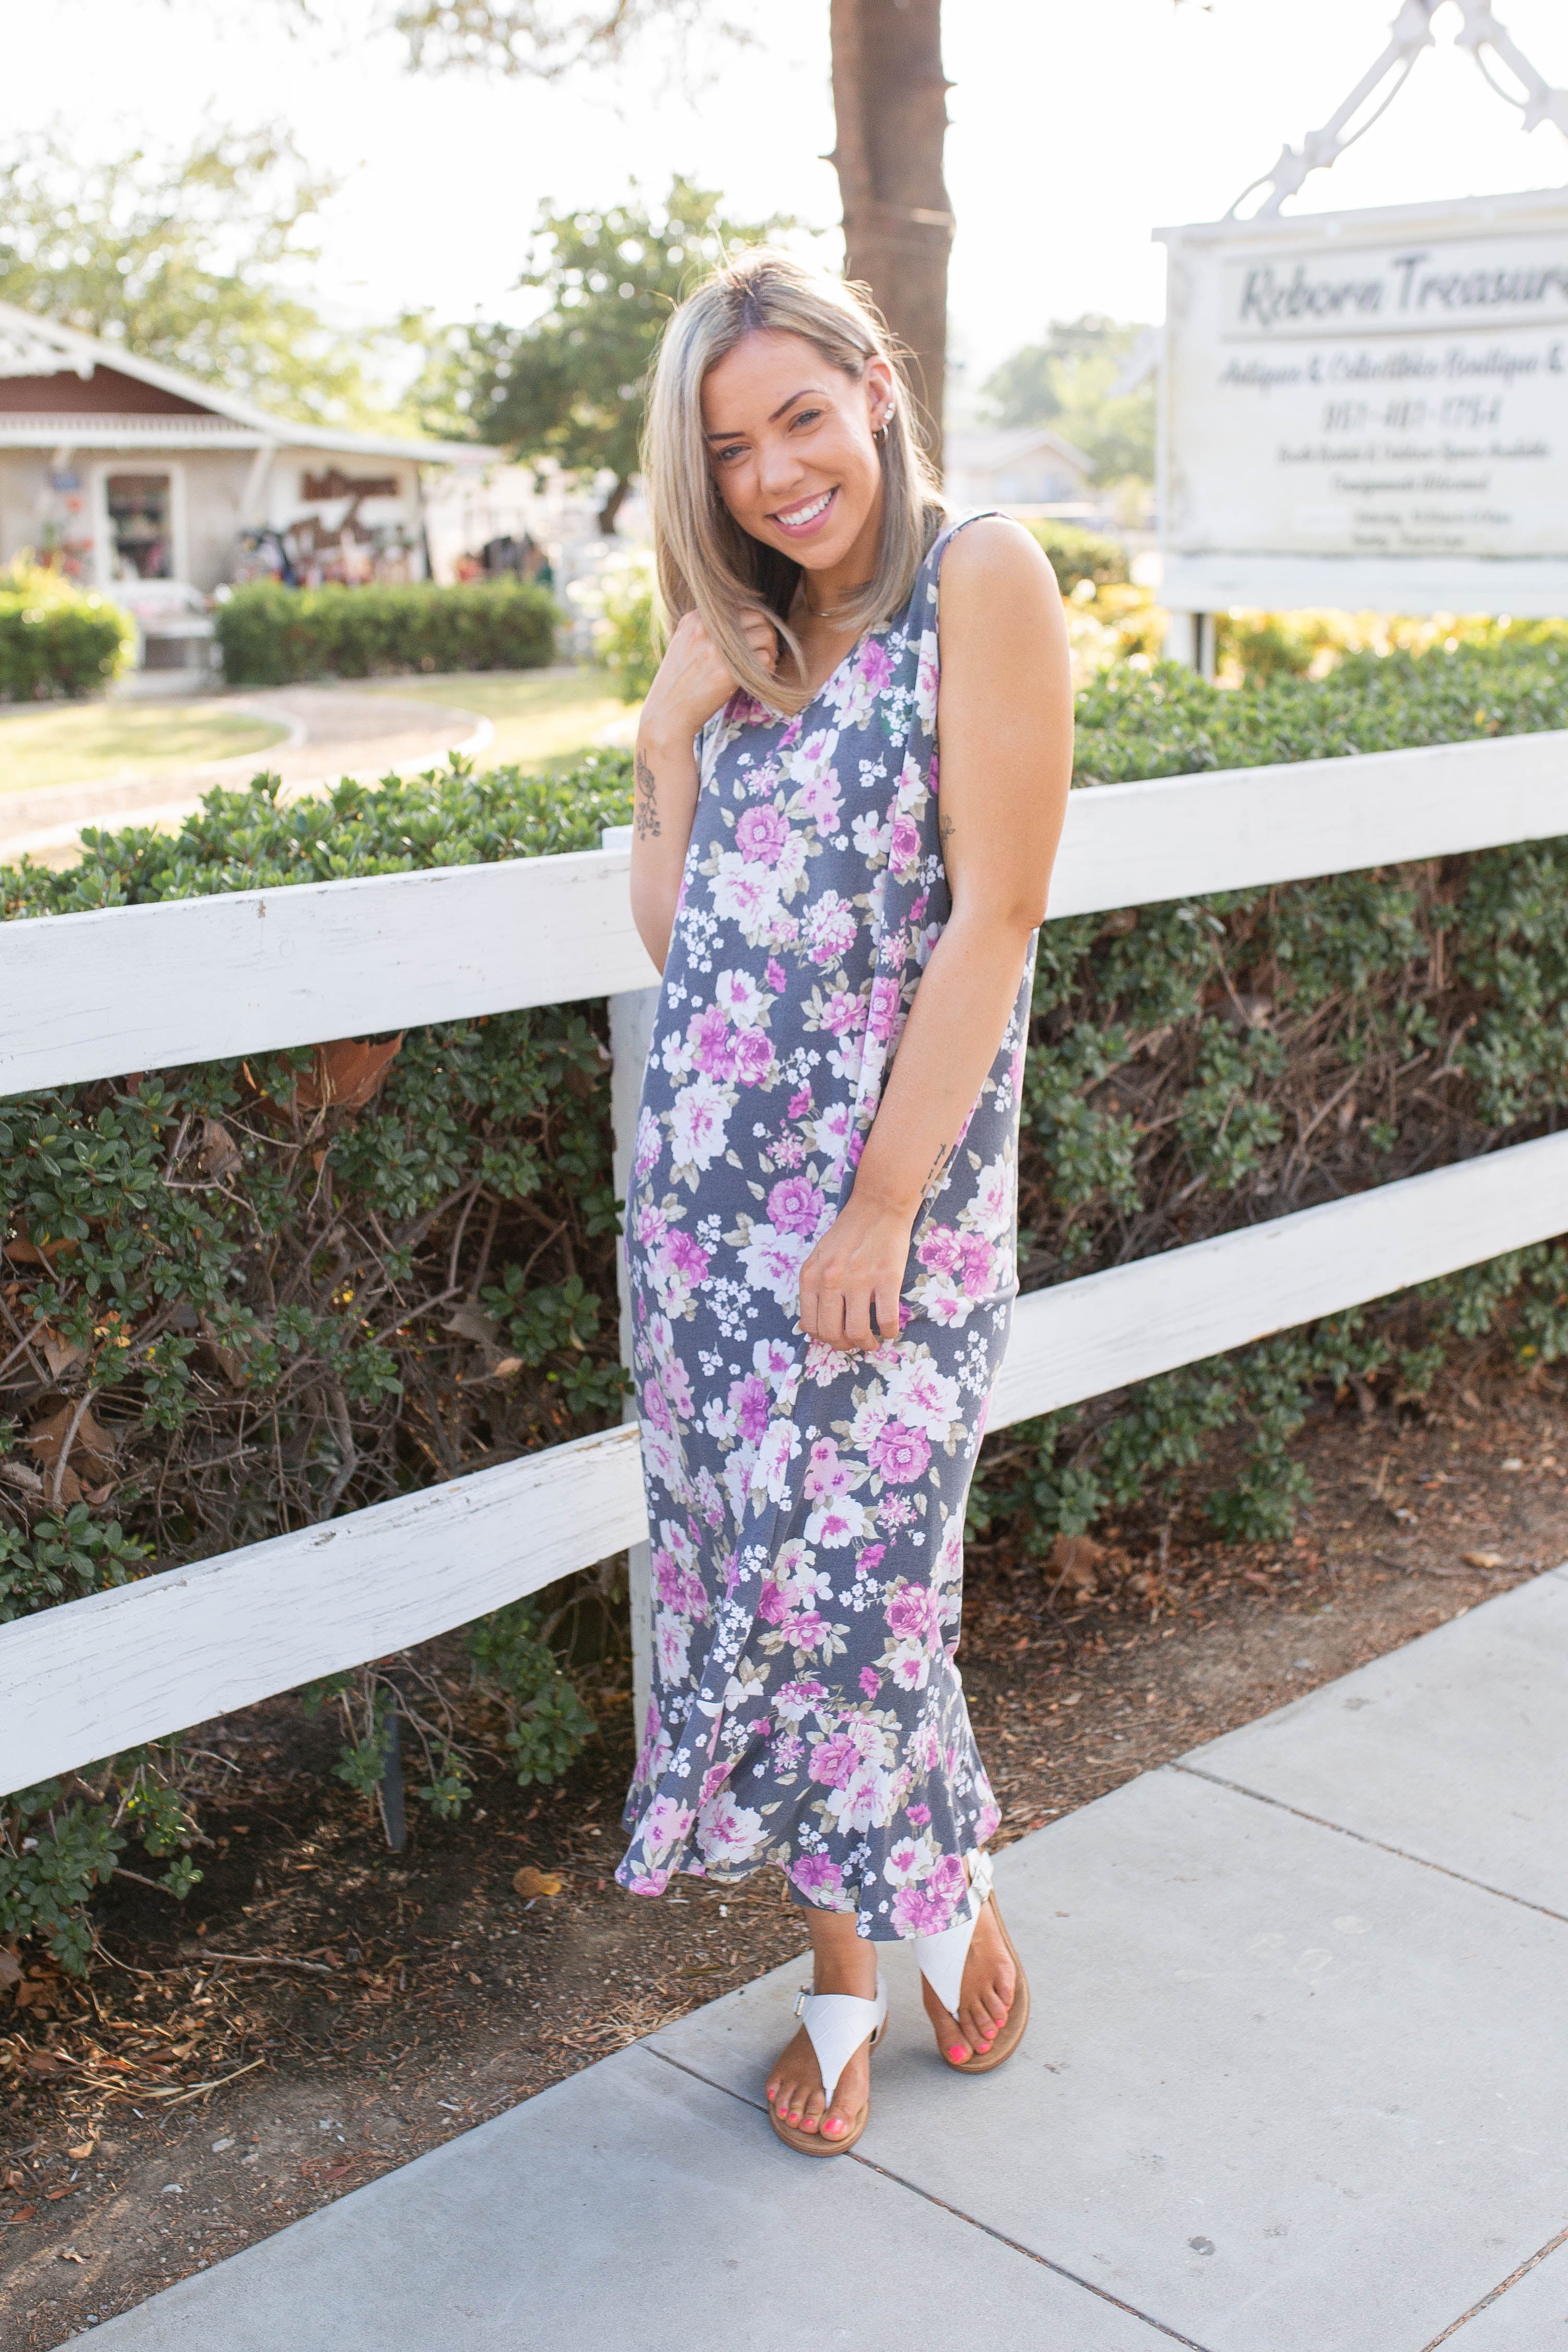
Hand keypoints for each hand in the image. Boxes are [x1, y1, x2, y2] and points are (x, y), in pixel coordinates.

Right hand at [640, 607, 778, 746]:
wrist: (667, 715)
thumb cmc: (678, 685)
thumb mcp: (684, 646)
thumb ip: (707, 631)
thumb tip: (743, 624)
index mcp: (695, 618)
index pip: (740, 608)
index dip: (753, 624)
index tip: (753, 641)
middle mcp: (706, 628)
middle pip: (758, 618)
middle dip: (767, 634)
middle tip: (766, 653)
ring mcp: (717, 649)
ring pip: (766, 635)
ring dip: (771, 651)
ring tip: (765, 665)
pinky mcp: (727, 671)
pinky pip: (765, 659)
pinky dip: (768, 668)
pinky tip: (761, 677)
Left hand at [797, 1192, 913, 1350]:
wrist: (877, 1207)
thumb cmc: (848, 1233)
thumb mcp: (819, 1259)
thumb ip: (813, 1289)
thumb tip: (807, 1326)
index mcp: (810, 1276)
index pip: (810, 1325)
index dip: (824, 1338)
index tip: (837, 1337)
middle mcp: (830, 1280)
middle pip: (831, 1333)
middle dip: (845, 1345)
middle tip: (855, 1342)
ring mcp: (858, 1280)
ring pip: (857, 1332)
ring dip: (866, 1344)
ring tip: (872, 1341)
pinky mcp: (886, 1278)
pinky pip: (886, 1319)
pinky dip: (888, 1332)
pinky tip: (889, 1329)